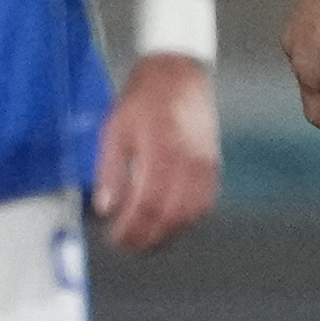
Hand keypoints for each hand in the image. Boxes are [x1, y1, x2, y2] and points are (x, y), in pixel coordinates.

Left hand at [94, 48, 220, 251]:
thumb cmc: (144, 99)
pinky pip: (204, 203)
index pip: (148, 205)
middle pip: (171, 216)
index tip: (115, 238)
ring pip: (191, 214)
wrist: (178, 74)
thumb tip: (106, 208)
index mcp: (162, 151)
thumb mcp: (114, 130)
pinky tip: (169, 224)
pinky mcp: (213, 165)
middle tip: (127, 245)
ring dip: (167, 233)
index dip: (132, 229)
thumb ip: (111, 171)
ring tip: (145, 240)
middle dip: (147, 238)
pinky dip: (187, 220)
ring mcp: (206, 165)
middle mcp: (189, 161)